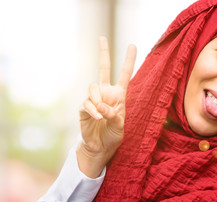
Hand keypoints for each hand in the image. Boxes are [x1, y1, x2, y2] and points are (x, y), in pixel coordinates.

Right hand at [77, 36, 136, 177]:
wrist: (99, 147)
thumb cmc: (112, 136)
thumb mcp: (120, 126)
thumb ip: (114, 115)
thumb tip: (101, 105)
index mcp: (119, 96)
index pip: (124, 75)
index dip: (128, 61)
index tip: (132, 45)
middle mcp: (106, 94)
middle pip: (103, 69)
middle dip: (103, 53)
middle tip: (101, 38)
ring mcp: (94, 99)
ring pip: (92, 87)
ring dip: (97, 99)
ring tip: (101, 114)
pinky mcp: (84, 108)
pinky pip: (87, 103)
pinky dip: (92, 109)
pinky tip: (97, 117)